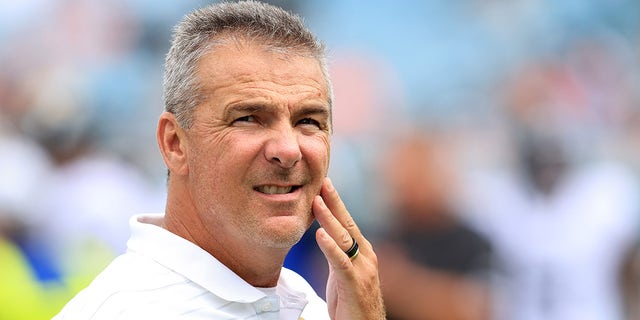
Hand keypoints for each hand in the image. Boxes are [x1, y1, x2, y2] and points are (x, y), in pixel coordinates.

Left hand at [312, 178, 384, 319]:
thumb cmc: (353, 302)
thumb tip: (325, 234)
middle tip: (322, 181)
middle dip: (334, 202)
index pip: (348, 222)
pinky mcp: (354, 285)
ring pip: (344, 239)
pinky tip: (320, 235)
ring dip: (329, 219)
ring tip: (316, 202)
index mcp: (363, 252)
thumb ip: (337, 254)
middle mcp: (366, 257)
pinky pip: (341, 263)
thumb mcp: (343, 273)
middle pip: (348, 224)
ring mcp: (362, 270)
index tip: (324, 184)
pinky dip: (330, 247)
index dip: (337, 202)